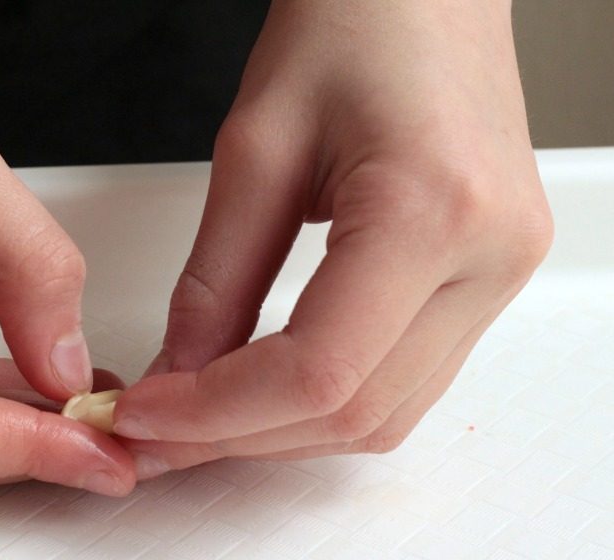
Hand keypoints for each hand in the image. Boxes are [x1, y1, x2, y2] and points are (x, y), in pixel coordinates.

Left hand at [114, 0, 552, 476]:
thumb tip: (177, 377)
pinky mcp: (486, 281)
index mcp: (433, 208)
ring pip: (382, 416)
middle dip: (237, 436)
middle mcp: (489, 257)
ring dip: (279, 432)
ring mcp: (499, 275)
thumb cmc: (355, 19)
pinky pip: (403, 383)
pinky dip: (321, 403)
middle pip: (352, 412)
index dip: (216, 413)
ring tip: (196, 418)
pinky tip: (261, 391)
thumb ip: (214, 280)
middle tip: (153, 432)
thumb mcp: (255, 147)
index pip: (317, 372)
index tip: (143, 415)